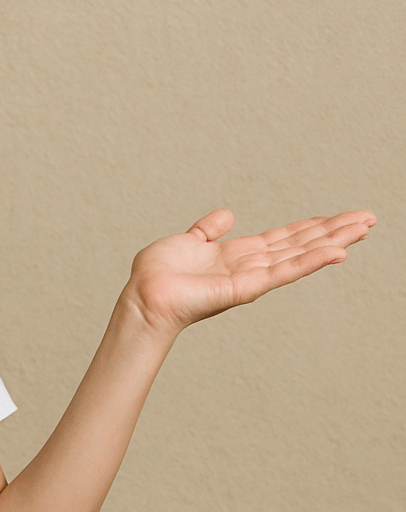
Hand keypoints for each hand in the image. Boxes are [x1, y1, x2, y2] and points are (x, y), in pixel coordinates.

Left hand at [123, 209, 375, 337]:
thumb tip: (227, 214)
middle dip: (333, 231)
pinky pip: (284, 272)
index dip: (309, 227)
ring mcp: (251, 279)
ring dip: (333, 241)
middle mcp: (249, 267)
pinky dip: (311, 262)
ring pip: (300, 256)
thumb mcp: (186, 241)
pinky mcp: (247, 288)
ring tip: (364, 228)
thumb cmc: (156, 276)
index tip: (336, 218)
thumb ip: (207, 230)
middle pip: (300, 245)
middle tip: (368, 219)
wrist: (143, 297)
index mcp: (236, 255)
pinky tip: (337, 251)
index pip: (282, 239)